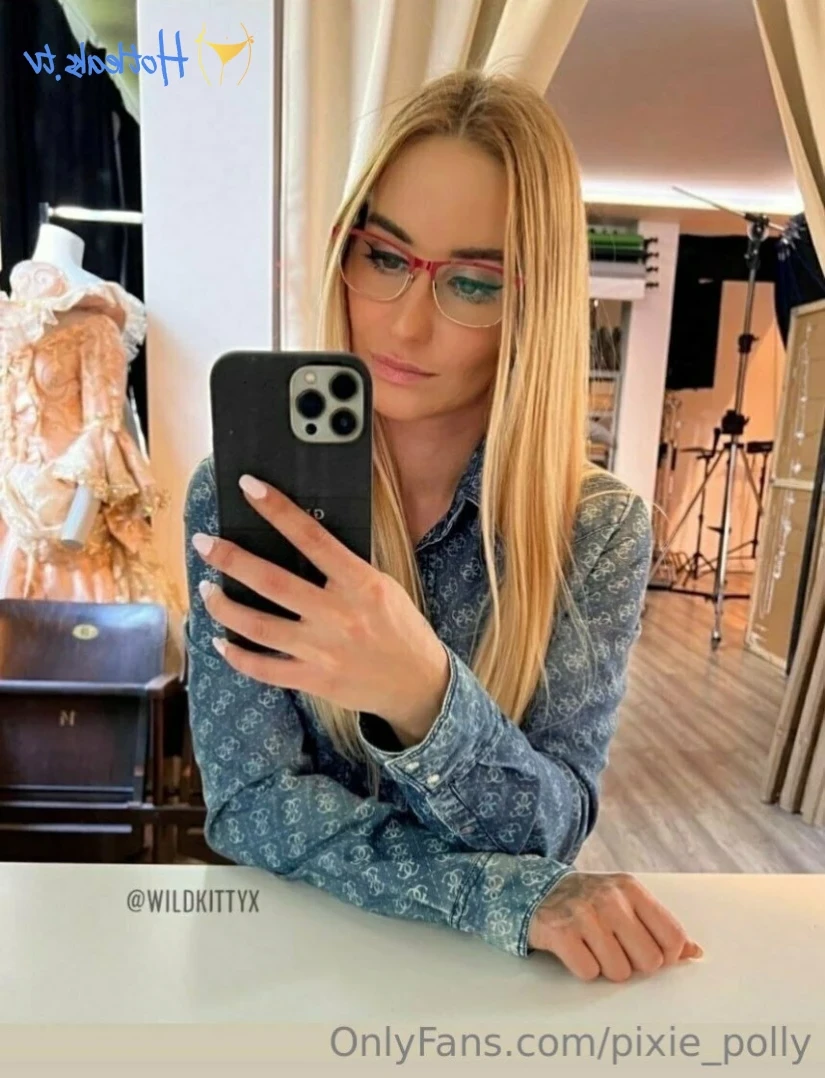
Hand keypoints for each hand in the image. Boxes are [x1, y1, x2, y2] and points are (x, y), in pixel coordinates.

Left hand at [191, 474, 449, 739]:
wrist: (419, 683)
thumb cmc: (400, 628)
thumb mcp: (384, 586)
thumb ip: (346, 568)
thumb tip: (304, 538)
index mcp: (361, 584)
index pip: (312, 537)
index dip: (278, 509)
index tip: (249, 487)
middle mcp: (339, 615)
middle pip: (271, 581)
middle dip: (230, 558)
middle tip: (204, 543)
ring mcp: (323, 650)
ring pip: (258, 626)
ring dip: (224, 606)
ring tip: (206, 589)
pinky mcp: (314, 680)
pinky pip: (264, 668)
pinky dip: (237, 655)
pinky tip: (221, 641)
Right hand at [528, 871, 702, 981]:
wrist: (538, 891)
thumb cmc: (590, 902)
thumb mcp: (626, 902)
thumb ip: (659, 926)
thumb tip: (694, 952)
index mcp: (632, 889)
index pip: (673, 938)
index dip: (664, 956)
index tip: (647, 951)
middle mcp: (611, 898)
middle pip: (649, 961)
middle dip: (633, 963)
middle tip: (614, 948)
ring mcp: (585, 914)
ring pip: (619, 972)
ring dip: (606, 967)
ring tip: (593, 947)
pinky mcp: (561, 932)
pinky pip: (589, 972)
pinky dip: (583, 968)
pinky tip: (576, 949)